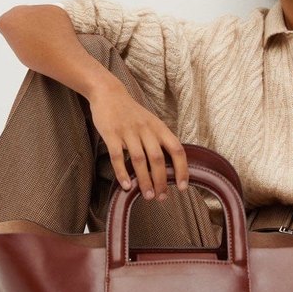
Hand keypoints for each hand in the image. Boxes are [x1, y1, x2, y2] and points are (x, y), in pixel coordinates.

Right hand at [87, 78, 187, 199]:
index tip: (183, 186)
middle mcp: (146, 130)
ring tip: (148, 196)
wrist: (109, 93)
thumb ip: (159, 140)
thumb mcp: (151, 122)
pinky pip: (117, 157)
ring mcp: (128, 132)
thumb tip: (170, 166)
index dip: (182, 169)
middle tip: (162, 198)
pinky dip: (122, 173)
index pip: (177, 150)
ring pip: (139, 160)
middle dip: (162, 181)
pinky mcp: (111, 134)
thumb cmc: (132, 112)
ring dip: (144, 180)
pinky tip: (126, 186)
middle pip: (158, 159)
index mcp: (159, 128)